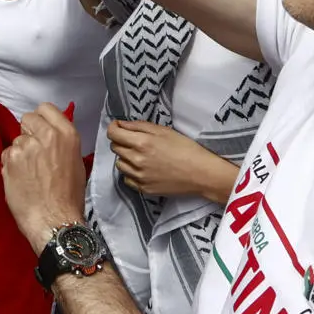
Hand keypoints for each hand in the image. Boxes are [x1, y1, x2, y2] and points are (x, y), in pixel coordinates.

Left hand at [1, 104, 85, 252]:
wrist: (54, 220)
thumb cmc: (69, 197)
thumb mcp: (76, 162)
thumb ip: (62, 142)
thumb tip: (50, 134)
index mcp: (66, 135)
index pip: (46, 108)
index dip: (41, 119)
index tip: (40, 129)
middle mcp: (46, 136)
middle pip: (27, 119)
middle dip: (28, 132)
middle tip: (34, 152)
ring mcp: (25, 147)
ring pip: (16, 140)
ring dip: (20, 152)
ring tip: (29, 173)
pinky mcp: (10, 160)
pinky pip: (6, 155)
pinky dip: (11, 165)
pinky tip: (21, 179)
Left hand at [108, 120, 226, 197]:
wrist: (201, 174)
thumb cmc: (186, 149)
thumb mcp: (164, 131)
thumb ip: (139, 126)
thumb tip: (121, 125)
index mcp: (141, 143)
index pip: (113, 134)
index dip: (114, 128)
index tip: (118, 127)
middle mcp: (136, 160)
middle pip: (115, 148)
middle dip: (121, 141)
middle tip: (135, 140)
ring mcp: (139, 176)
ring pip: (119, 164)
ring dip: (125, 157)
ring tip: (141, 155)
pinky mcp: (143, 189)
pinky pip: (127, 178)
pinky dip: (131, 172)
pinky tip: (144, 168)